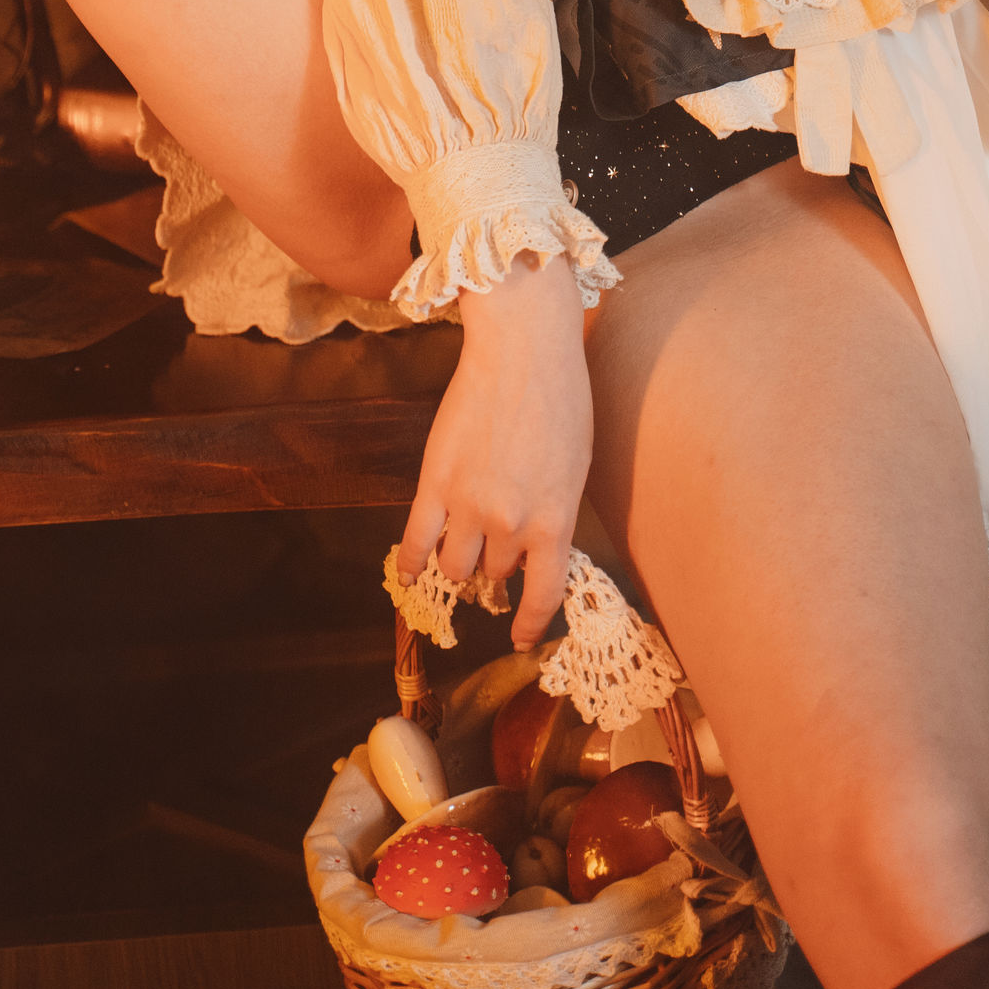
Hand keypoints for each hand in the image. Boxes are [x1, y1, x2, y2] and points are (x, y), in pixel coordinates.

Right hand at [397, 252, 592, 646]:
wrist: (523, 351)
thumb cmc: (562, 400)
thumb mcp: (576, 467)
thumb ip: (555, 513)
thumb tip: (538, 547)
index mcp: (554, 523)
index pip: (542, 596)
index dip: (530, 623)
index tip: (522, 636)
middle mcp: (510, 525)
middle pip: (496, 573)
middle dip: (496, 570)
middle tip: (494, 559)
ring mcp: (468, 507)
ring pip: (455, 565)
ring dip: (460, 564)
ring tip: (461, 552)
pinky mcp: (434, 483)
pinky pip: (415, 541)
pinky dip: (411, 564)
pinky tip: (412, 573)